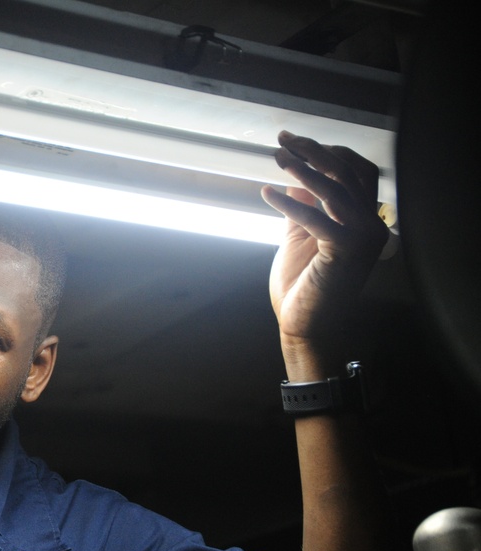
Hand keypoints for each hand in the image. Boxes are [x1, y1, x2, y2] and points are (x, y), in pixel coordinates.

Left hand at [261, 131, 387, 353]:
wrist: (304, 325)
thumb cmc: (303, 284)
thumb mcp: (300, 236)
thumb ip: (302, 207)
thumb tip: (294, 178)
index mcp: (364, 219)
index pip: (355, 171)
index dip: (326, 151)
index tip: (293, 140)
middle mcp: (370, 225)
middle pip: (347, 172)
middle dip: (314, 151)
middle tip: (283, 141)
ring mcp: (362, 238)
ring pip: (336, 189)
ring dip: (305, 169)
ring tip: (278, 158)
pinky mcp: (344, 251)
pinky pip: (318, 218)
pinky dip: (291, 204)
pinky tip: (267, 193)